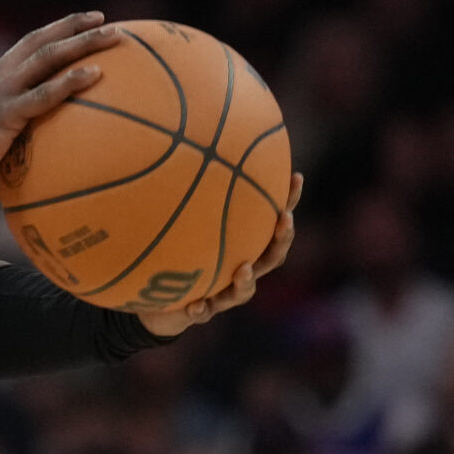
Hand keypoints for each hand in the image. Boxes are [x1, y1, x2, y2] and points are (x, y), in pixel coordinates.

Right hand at [0, 11, 123, 202]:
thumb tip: (37, 145)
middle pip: (41, 41)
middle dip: (75, 27)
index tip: (84, 22)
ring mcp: (1, 93)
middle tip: (106, 20)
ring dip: (82, 43)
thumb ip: (10, 129)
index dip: (56, 31)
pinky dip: (71, 81)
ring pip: (47, 58)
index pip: (28, 45)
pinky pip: (43, 94)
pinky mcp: (4, 114)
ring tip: (113, 36)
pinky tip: (96, 74)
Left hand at [137, 172, 301, 337]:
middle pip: (272, 256)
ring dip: (245, 281)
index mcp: (243, 246)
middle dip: (281, 238)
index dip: (288, 200)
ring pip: (244, 291)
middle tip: (284, 219)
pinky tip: (194, 306)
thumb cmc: (176, 252)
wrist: (158, 300)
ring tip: (241, 269)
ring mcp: (224, 293)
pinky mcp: (203, 311)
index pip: (273, 221)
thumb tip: (186, 141)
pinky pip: (204, 312)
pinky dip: (200, 309)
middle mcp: (241, 269)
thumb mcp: (180, 220)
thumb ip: (188, 192)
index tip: (296, 176)